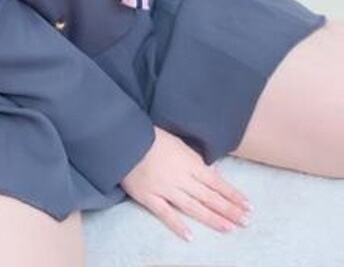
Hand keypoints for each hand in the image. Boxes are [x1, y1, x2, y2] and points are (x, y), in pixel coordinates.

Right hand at [120, 127, 251, 240]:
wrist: (125, 139)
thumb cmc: (152, 136)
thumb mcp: (178, 142)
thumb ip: (196, 158)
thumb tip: (214, 171)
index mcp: (189, 163)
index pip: (216, 182)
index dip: (232, 195)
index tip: (247, 205)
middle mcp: (181, 178)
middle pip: (209, 197)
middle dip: (229, 209)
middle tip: (245, 222)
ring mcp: (165, 189)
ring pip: (193, 207)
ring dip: (212, 218)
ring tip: (228, 229)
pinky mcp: (149, 197)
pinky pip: (166, 214)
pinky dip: (178, 226)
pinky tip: (190, 236)